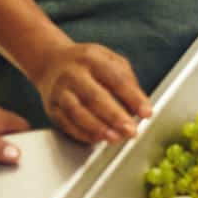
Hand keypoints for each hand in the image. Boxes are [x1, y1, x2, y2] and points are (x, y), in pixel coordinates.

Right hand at [31, 43, 151, 144]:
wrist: (51, 62)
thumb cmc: (87, 64)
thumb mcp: (109, 60)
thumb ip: (127, 80)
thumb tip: (140, 105)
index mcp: (92, 58)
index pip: (116, 79)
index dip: (133, 97)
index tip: (147, 112)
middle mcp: (73, 74)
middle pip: (95, 96)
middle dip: (115, 116)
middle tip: (131, 131)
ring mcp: (60, 91)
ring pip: (77, 111)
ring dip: (97, 127)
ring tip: (115, 138)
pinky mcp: (51, 107)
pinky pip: (66, 123)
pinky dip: (82, 133)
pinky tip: (97, 138)